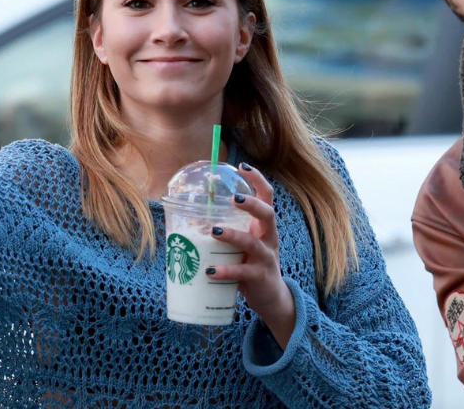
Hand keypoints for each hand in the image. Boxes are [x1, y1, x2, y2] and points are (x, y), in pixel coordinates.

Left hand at [206, 163, 295, 347]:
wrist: (271, 298)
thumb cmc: (251, 264)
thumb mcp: (243, 244)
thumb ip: (226, 230)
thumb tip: (193, 217)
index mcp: (264, 226)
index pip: (267, 196)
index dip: (257, 179)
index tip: (242, 166)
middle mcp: (268, 238)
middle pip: (267, 213)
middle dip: (251, 204)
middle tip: (234, 198)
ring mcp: (266, 258)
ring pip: (252, 242)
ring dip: (232, 235)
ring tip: (214, 231)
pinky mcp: (259, 277)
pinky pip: (242, 273)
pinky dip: (224, 271)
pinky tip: (209, 271)